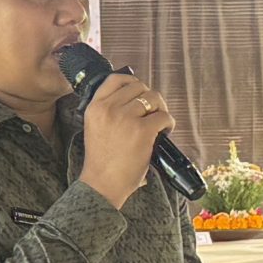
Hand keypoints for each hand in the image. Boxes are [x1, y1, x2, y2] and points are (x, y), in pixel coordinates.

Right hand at [79, 70, 173, 208]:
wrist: (102, 183)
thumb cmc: (101, 161)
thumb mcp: (94, 129)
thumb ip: (108, 113)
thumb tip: (135, 102)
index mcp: (95, 108)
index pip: (114, 79)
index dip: (131, 81)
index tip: (139, 91)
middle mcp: (109, 108)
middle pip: (138, 87)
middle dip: (150, 98)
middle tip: (153, 112)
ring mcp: (126, 118)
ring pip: (153, 98)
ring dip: (161, 109)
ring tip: (159, 123)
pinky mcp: (142, 130)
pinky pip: (163, 116)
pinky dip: (168, 123)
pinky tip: (164, 132)